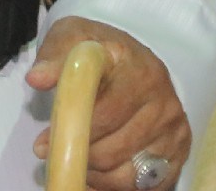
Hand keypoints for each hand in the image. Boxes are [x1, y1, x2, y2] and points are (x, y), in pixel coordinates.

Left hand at [26, 16, 191, 188]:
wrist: (130, 59)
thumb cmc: (96, 52)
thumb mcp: (72, 39)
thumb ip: (54, 57)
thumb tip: (37, 79)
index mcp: (139, 69)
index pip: (105, 113)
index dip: (72, 130)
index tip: (43, 141)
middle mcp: (163, 101)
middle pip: (114, 149)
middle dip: (78, 155)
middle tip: (54, 153)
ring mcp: (173, 129)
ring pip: (126, 173)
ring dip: (93, 173)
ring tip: (74, 160)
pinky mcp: (178, 152)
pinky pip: (143, 186)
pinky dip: (113, 185)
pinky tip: (95, 173)